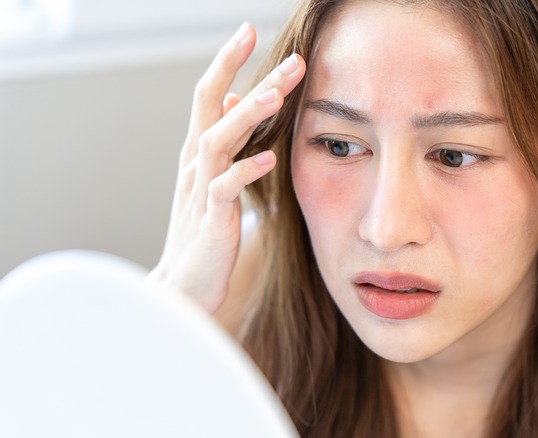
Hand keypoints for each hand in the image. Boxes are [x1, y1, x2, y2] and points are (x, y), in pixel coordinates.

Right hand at [148, 23, 305, 311]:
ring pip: (217, 141)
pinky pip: (225, 190)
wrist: (183, 286)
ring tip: (277, 95)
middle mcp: (196, 165)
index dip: (227, 62)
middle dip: (249, 76)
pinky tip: (269, 158)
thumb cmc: (203, 233)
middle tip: (290, 57)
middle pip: (216, 108)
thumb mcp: (214, 179)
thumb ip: (229, 139)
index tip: (248, 30)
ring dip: (247, 117)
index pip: (211, 96)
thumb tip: (240, 98)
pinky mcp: (211, 221)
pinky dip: (245, 171)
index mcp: (200, 153)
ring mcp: (201, 191)